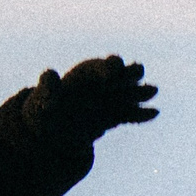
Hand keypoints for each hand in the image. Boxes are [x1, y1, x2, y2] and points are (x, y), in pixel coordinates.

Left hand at [27, 55, 158, 142]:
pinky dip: (141, 113)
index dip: (109, 67)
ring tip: (153, 90)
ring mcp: (112, 100)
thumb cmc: (45, 108)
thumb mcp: (42, 98)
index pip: (103, 66)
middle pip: (123, 73)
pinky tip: (153, 113)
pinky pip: (130, 114)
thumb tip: (49, 73)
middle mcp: (103, 84)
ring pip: (131, 93)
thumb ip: (47, 86)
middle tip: (136, 74)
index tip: (111, 73)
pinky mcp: (115, 116)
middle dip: (130, 73)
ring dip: (141, 91)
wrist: (53, 128)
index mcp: (86, 74)